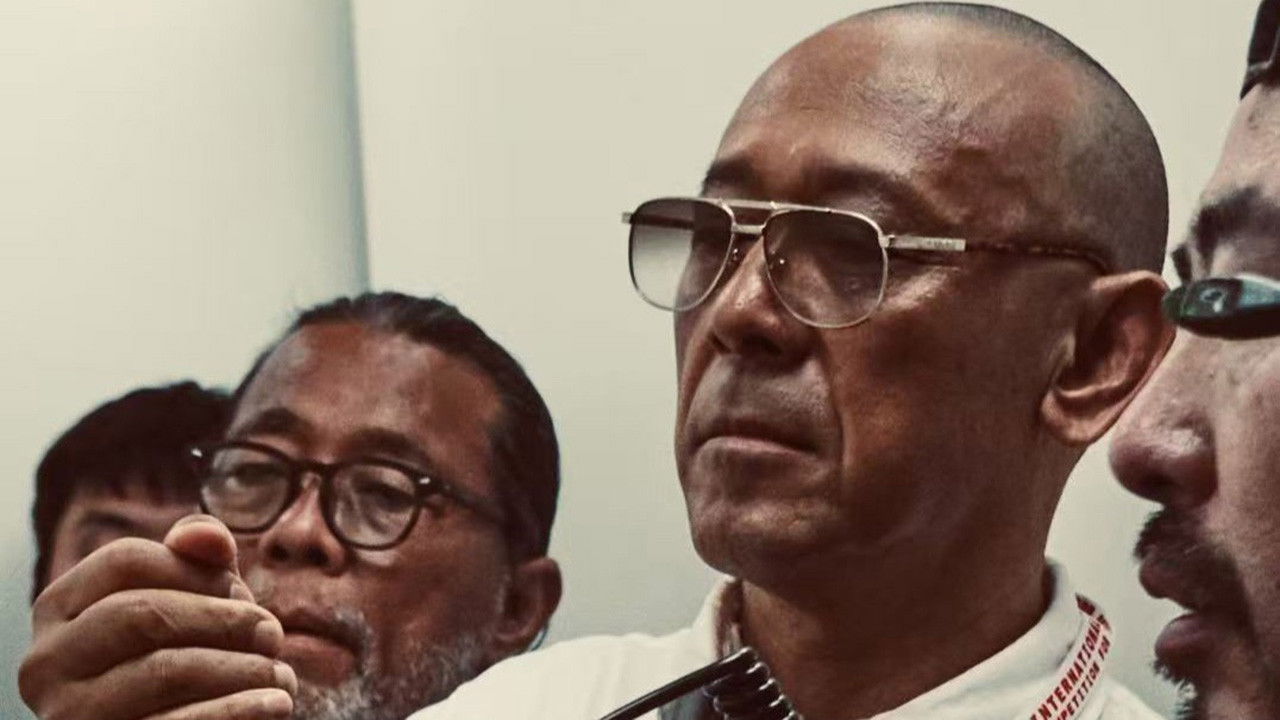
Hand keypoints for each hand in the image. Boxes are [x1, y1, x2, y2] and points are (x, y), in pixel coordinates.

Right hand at [19, 515, 296, 719]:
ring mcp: (69, 712)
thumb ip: (197, 558)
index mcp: (60, 608)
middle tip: (273, 634)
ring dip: (241, 669)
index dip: (196, 569)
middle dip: (223, 619)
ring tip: (281, 675)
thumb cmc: (181, 654)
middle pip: (144, 612)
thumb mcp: (189, 599)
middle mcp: (48, 661)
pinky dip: (236, 711)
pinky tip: (274, 703)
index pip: (126, 560)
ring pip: (164, 671)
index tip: (240, 591)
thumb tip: (204, 536)